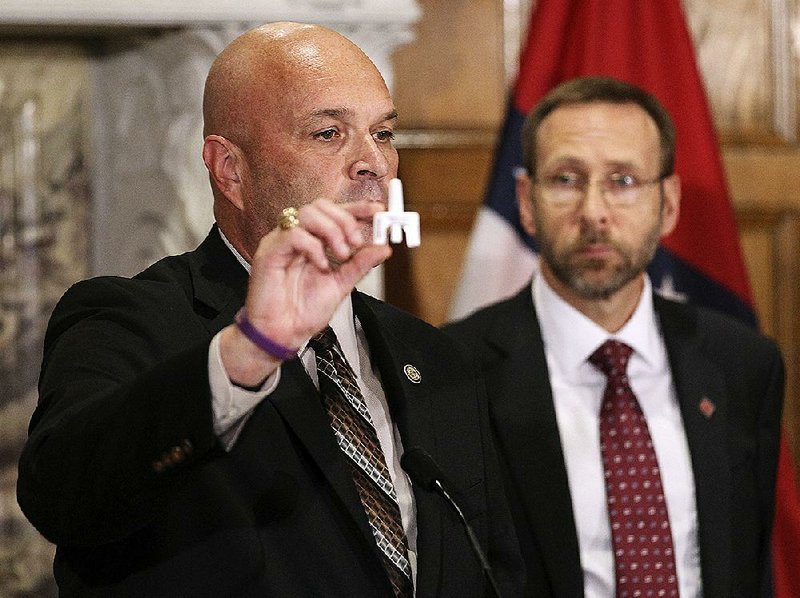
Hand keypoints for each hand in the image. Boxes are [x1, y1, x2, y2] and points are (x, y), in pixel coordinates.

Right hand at [220, 199, 390, 384]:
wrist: (284, 334)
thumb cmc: (304, 311)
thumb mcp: (342, 284)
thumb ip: (360, 264)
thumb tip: (382, 248)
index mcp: (314, 241)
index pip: (335, 212)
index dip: (357, 207)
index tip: (377, 210)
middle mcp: (297, 237)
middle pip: (321, 206)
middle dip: (345, 220)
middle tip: (357, 242)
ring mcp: (282, 242)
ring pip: (308, 213)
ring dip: (332, 230)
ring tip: (342, 255)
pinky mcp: (270, 252)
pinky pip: (293, 234)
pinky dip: (314, 247)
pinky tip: (321, 264)